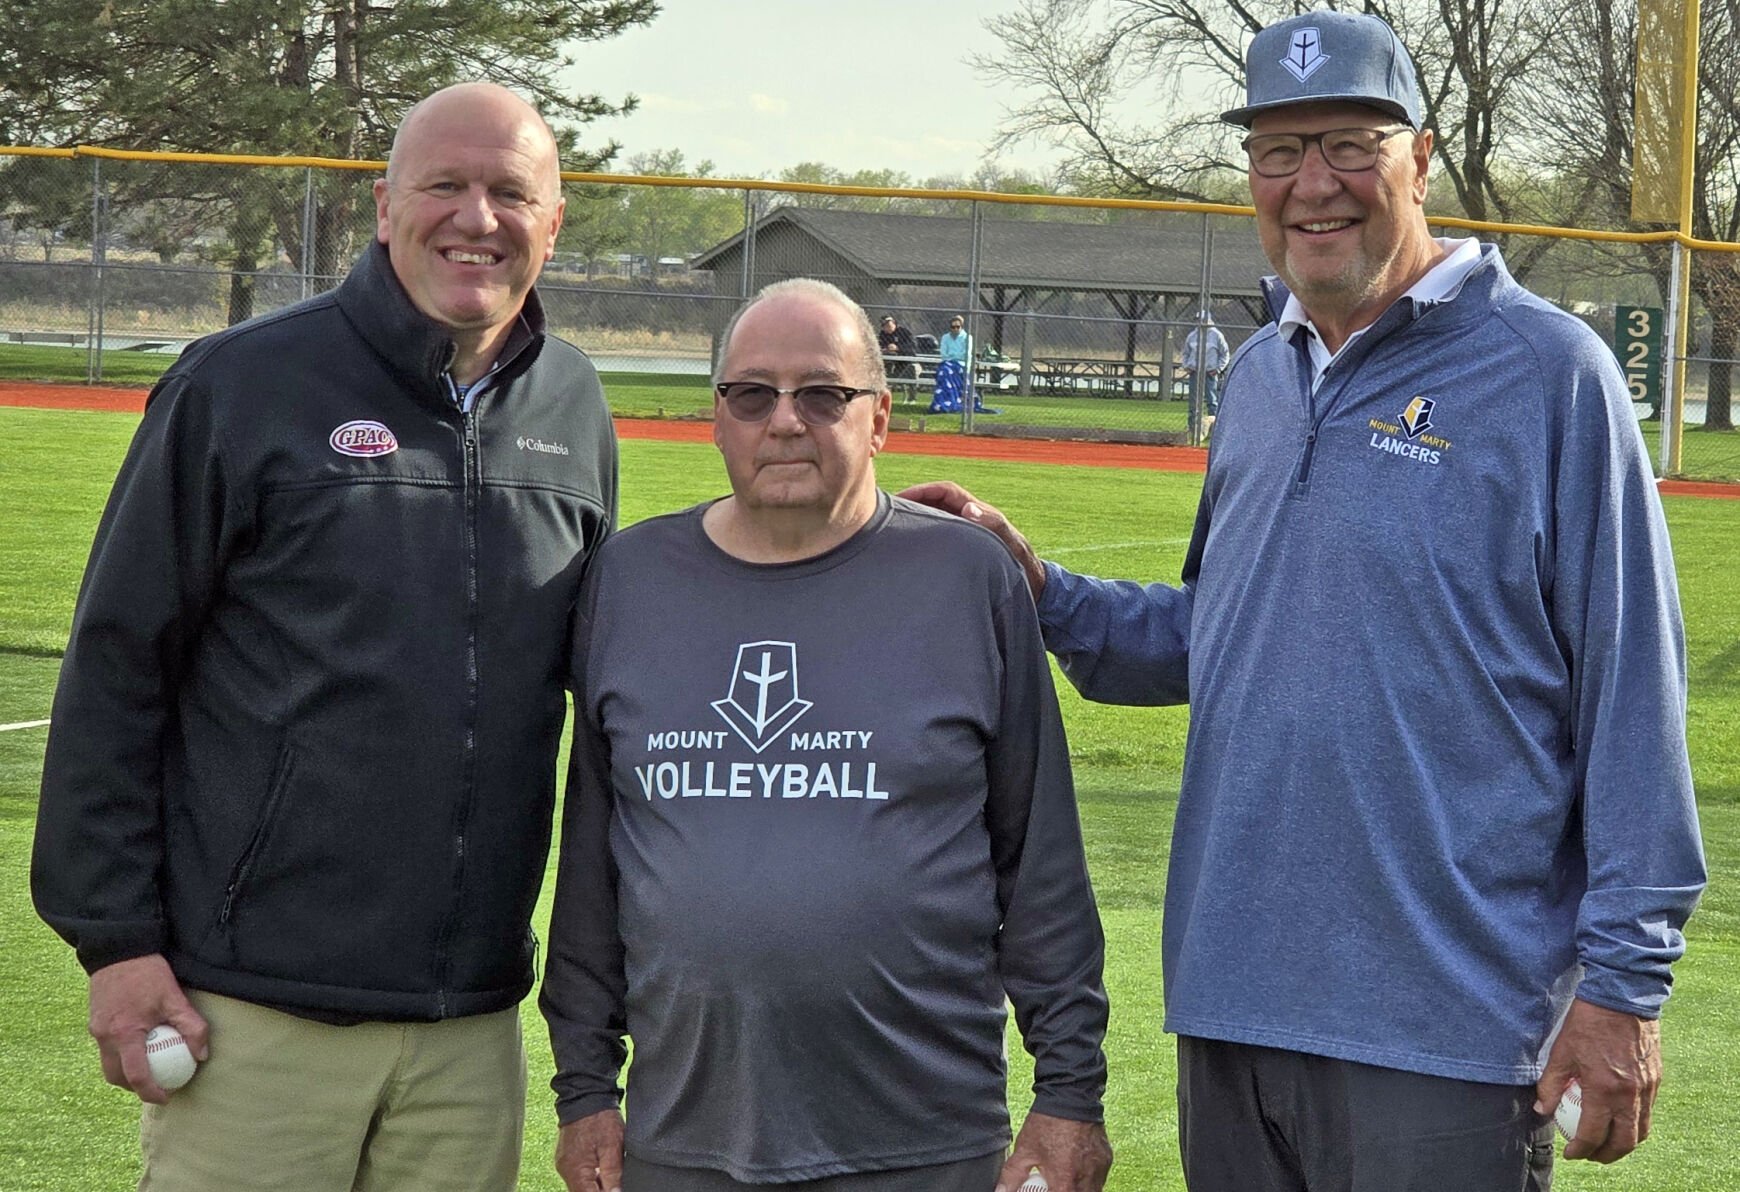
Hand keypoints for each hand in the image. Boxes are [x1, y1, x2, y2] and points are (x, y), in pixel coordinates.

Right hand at [88, 954, 206, 1103]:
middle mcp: (105, 1037)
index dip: (151, 1092)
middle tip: (157, 1086)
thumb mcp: (175, 998)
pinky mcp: (94, 1023)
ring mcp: (96, 1031)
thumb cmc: (148, 973)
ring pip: (108, 1065)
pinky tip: (139, 1047)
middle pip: (116, 1077)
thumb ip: (191, 1026)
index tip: (166, 1097)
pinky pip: (106, 1049)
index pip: (136, 1075)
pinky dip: (121, 1056)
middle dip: (135, 1087)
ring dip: (126, 1073)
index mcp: (125, 1034)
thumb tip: (200, 1055)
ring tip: (149, 1069)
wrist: (119, 950)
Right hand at [555, 1108, 625, 1191]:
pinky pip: (578, 1175)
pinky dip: (590, 1176)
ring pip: (581, 1185)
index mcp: (576, 1170)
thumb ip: (613, 1173)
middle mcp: (565, 1170)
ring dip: (595, 1185)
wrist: (586, 1094)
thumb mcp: (613, 1146)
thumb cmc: (599, 1117)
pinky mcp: (566, 1158)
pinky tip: (602, 1169)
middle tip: (615, 1183)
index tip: (615, 1190)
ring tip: (610, 1176)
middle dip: (599, 1190)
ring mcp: (564, 1164)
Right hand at [895, 482, 1044, 599]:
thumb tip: (968, 508)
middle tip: (886, 513)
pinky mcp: (959, 551)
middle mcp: (967, 519)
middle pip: (934, 503)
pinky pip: (936, 538)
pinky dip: (921, 538)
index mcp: (977, 511)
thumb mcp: (1010, 543)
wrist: (1030, 586)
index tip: (901, 498)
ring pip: (933, 520)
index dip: (922, 490)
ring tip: (890, 530)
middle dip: (911, 503)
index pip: (944, 492)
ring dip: (914, 520)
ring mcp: (963, 534)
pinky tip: (907, 551)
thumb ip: (992, 525)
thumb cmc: (1021, 563)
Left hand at [995, 1111, 1111, 1191]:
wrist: (1071, 1096)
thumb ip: (1012, 1176)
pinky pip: (1099, 1179)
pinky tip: (1077, 1168)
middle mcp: (1086, 1181)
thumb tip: (1000, 1191)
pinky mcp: (1106, 1160)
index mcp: (1065, 1182)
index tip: (1047, 1188)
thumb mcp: (1025, 1150)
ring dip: (1078, 1189)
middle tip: (1055, 1185)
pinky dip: (1089, 1179)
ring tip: (1065, 1178)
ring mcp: (1100, 1171)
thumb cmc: (1049, 1123)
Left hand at [1535, 998, 1661, 1162]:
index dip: (1580, 1150)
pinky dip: (1635, 1123)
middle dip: (1606, 1155)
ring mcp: (1647, 1088)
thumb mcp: (1560, 1052)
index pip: (1593, 1134)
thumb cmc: (1587, 1022)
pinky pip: (1648, 1112)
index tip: (1570, 1154)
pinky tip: (1619, 1118)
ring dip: (1624, 1143)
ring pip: (1641, 1130)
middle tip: (1590, 1155)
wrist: (1622, 997)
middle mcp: (1630, 1094)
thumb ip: (1550, 1085)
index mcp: (1604, 1089)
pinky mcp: (1656, 1079)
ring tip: (1606, 1143)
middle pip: (1624, 1142)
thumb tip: (1541, 1111)